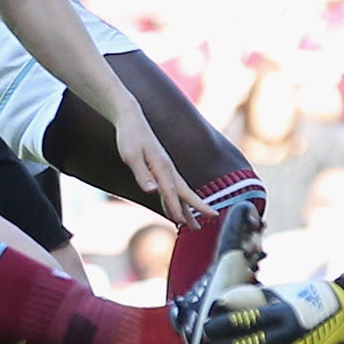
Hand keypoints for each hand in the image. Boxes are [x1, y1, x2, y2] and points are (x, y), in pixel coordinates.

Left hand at [113, 107, 210, 228]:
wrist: (132, 119)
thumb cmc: (129, 137)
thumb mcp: (131, 155)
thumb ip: (142, 174)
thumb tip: (152, 191)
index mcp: (161, 166)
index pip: (170, 191)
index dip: (175, 207)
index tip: (182, 222)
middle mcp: (168, 168)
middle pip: (185, 191)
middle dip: (198, 207)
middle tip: (213, 218)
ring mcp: (166, 168)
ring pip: (181, 191)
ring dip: (189, 208)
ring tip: (196, 225)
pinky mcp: (161, 168)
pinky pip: (172, 188)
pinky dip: (176, 201)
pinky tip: (176, 209)